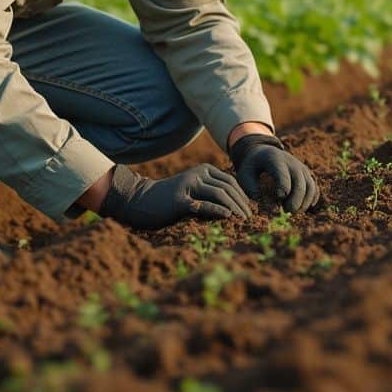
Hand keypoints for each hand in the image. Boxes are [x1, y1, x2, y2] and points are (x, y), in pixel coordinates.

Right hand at [99, 164, 251, 229]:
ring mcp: (189, 185)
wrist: (140, 200)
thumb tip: (236, 207)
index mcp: (204, 170)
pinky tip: (227, 218)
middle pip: (228, 187)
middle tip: (251, 219)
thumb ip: (211, 192)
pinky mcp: (180, 200)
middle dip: (242, 204)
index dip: (243, 196)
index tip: (250, 210)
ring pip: (220, 194)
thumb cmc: (169, 199)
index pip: (231, 182)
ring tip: (243, 221)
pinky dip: (218, 211)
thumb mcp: (193, 190)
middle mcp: (198, 174)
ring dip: (235, 209)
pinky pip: (204, 205)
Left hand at [229, 134, 319, 212]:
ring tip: (293, 212)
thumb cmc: (252, 167)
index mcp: (275, 160)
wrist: (263, 152)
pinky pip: (314, 188)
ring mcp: (301, 168)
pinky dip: (311, 199)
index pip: (283, 177)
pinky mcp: (306, 174)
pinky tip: (302, 208)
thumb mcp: (245, 175)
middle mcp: (292, 163)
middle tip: (286, 211)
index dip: (283, 191)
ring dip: (304, 203)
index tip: (278, 200)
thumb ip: (252, 189)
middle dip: (295, 201)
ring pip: (310, 187)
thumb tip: (267, 206)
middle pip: (300, 184)